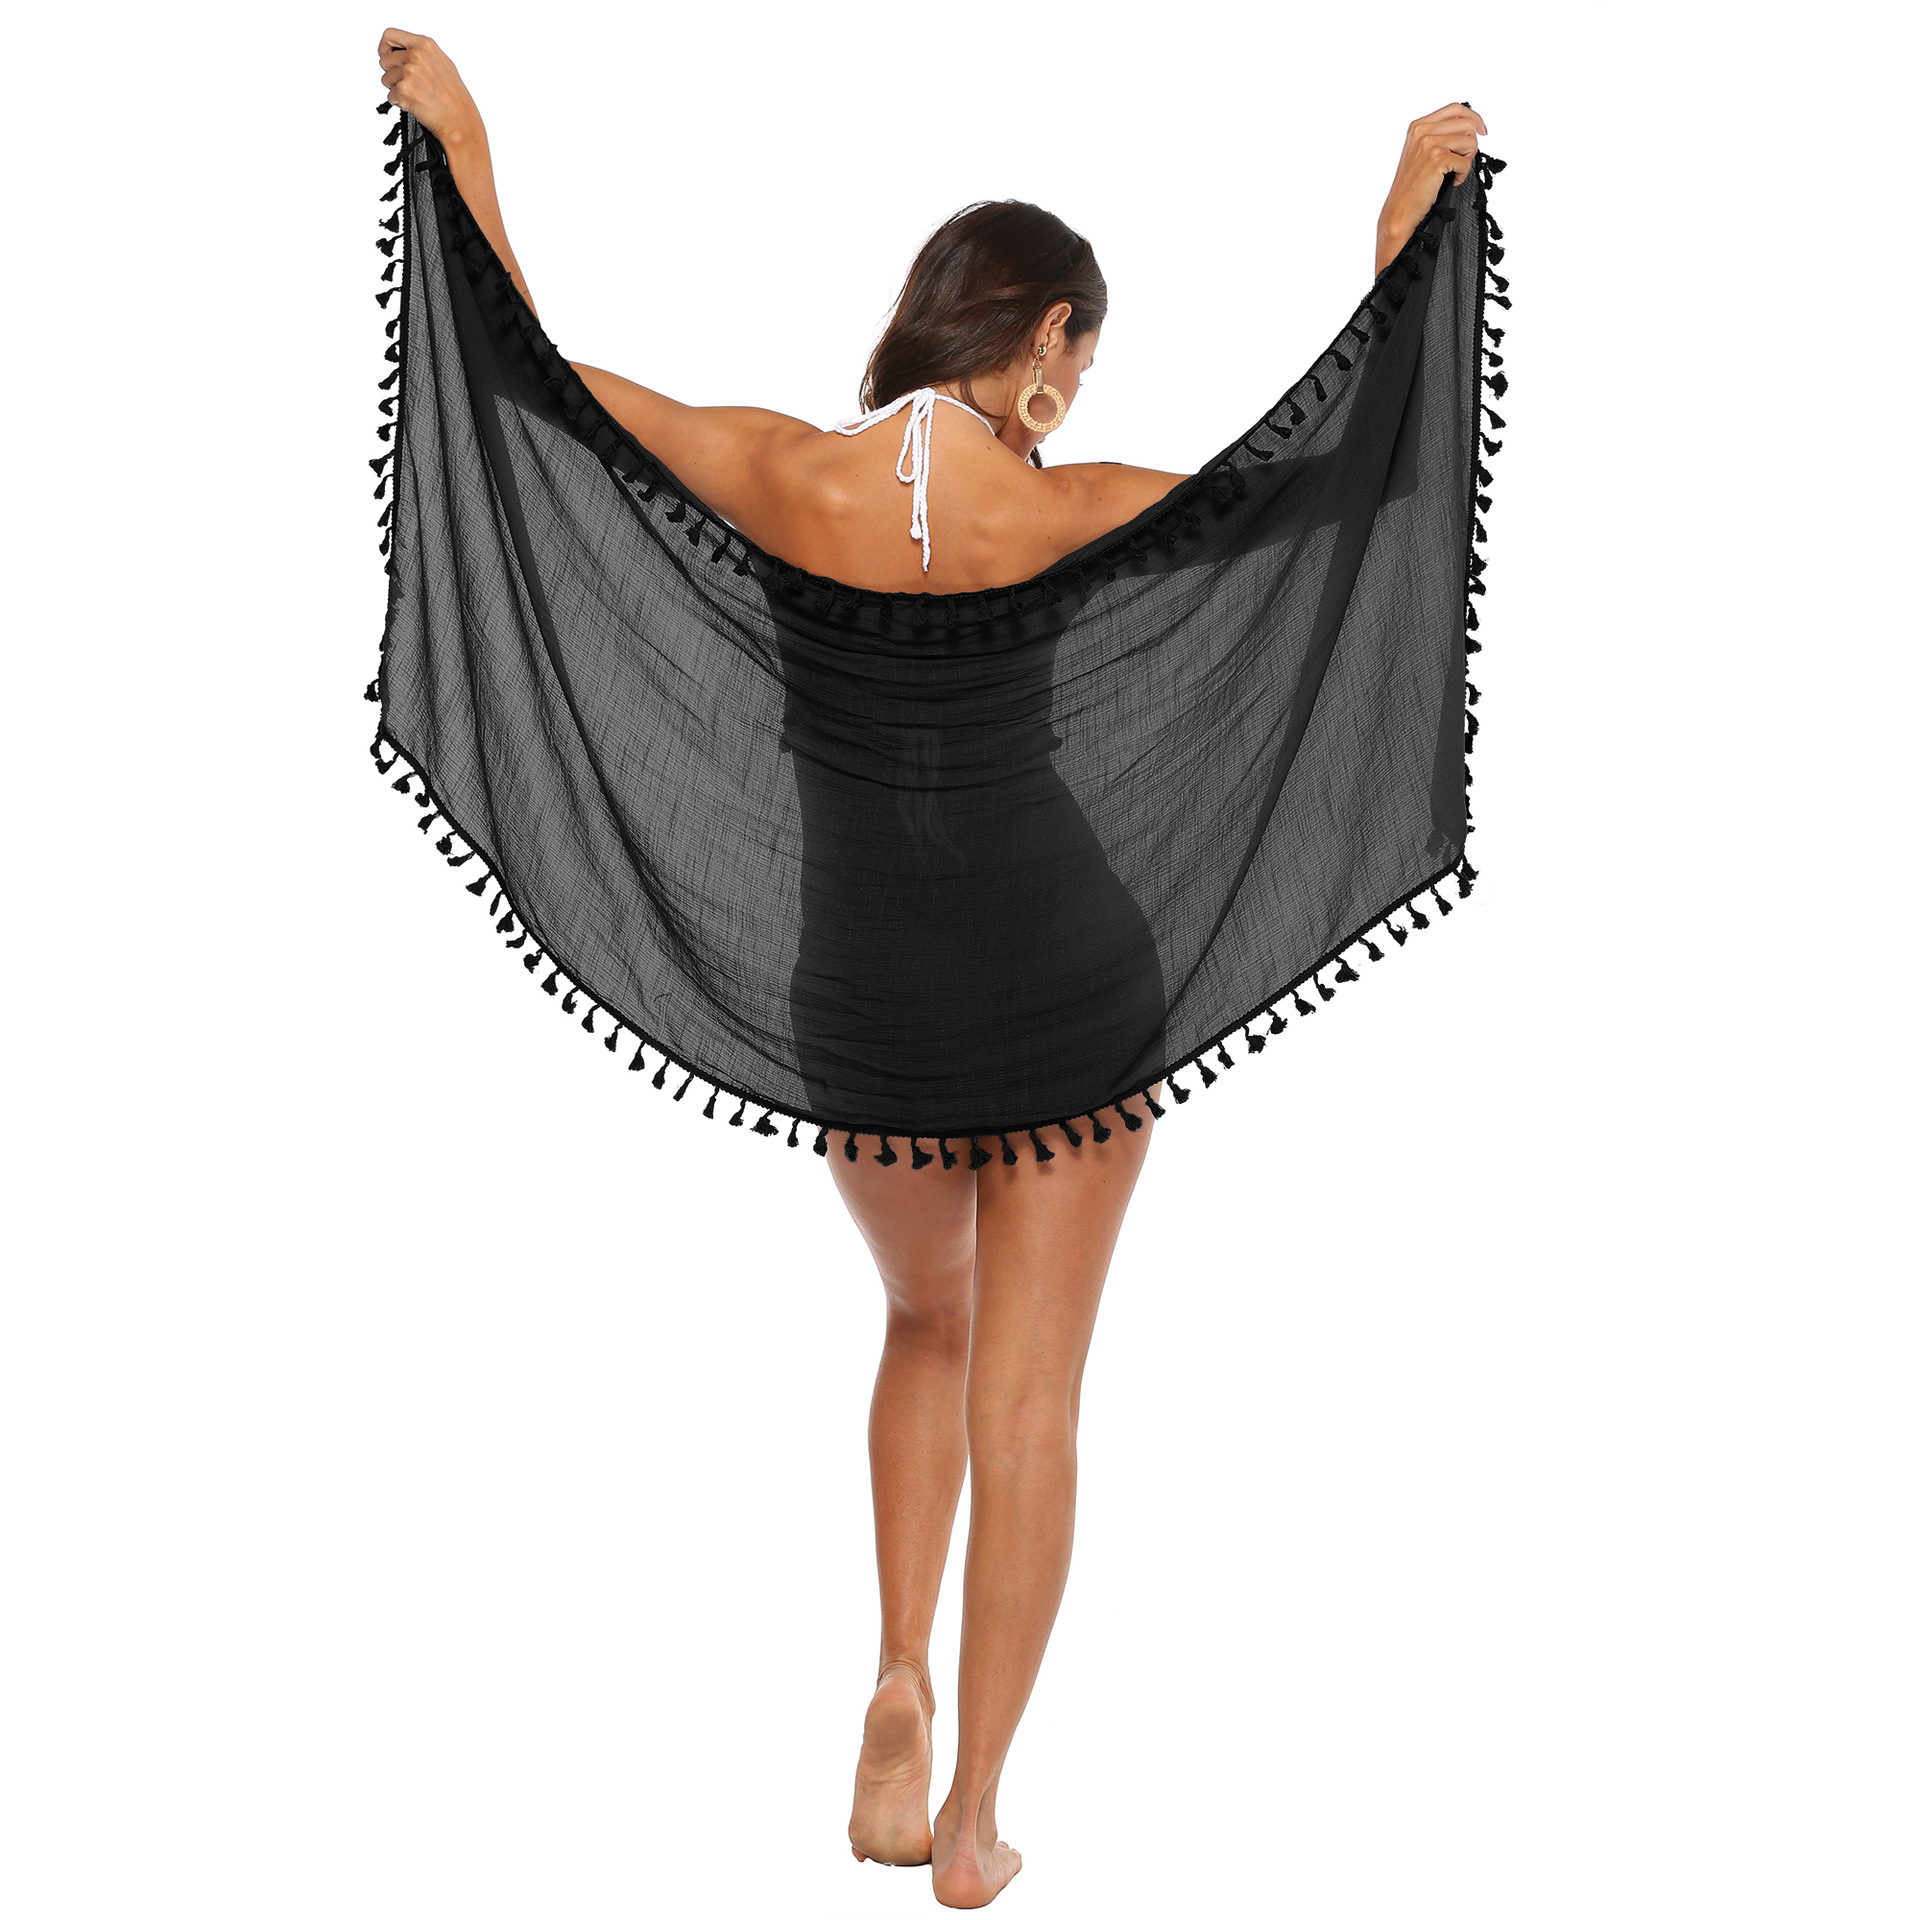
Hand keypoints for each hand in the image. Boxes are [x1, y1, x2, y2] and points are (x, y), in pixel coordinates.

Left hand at [377, 29, 481, 146]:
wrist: (459, 120)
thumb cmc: (455, 97)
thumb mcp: (442, 63)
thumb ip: (422, 53)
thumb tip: (405, 52)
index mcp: (425, 45)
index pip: (390, 35)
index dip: (384, 48)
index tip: (387, 56)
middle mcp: (416, 55)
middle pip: (385, 60)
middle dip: (392, 73)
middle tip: (407, 84)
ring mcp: (410, 72)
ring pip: (386, 79)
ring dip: (396, 89)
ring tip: (415, 95)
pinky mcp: (404, 90)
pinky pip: (390, 96)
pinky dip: (399, 102)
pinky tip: (415, 104)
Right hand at [1375, 102, 1486, 273]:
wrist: (1400, 210)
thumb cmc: (1411, 187)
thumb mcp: (1421, 152)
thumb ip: (1439, 136)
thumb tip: (1469, 128)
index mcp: (1418, 126)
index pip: (1455, 109)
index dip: (1474, 118)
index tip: (1481, 131)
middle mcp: (1422, 131)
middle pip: (1467, 124)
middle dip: (1471, 145)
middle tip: (1461, 161)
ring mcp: (1429, 144)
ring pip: (1470, 142)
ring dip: (1467, 160)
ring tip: (1455, 172)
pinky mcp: (1436, 160)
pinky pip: (1465, 162)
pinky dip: (1462, 175)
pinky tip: (1452, 181)